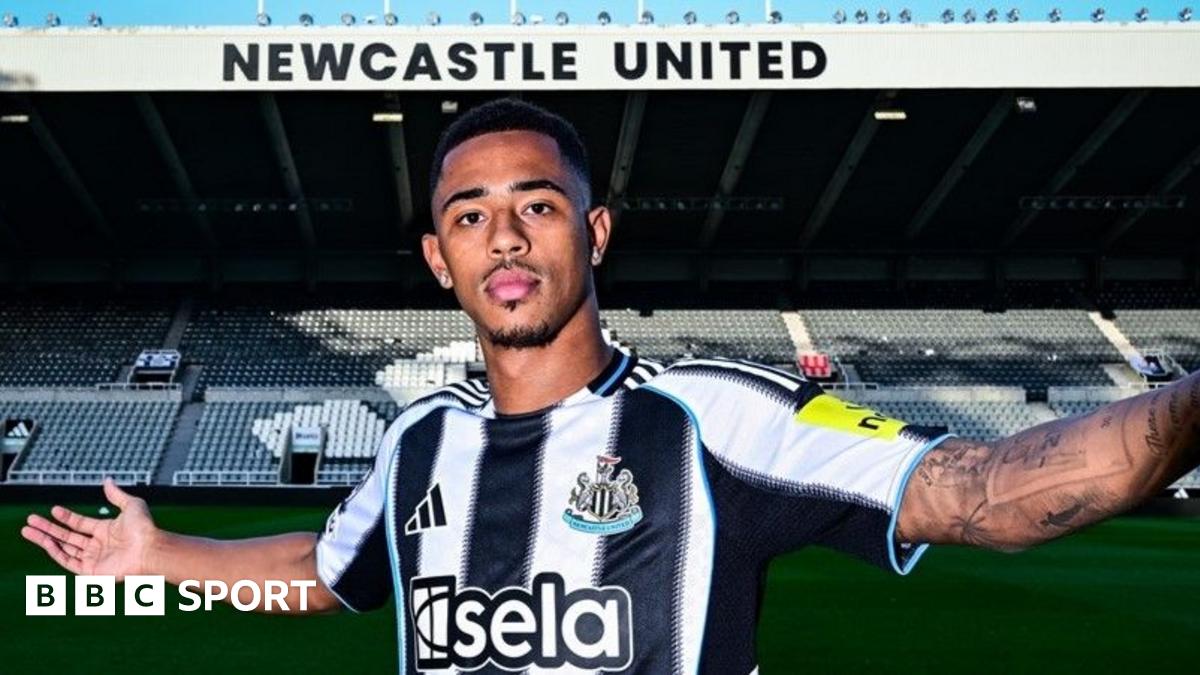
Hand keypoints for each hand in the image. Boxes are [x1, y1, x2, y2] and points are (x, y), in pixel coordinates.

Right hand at [21, 477, 159, 580]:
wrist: (150, 548)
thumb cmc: (144, 528)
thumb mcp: (131, 505)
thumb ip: (117, 495)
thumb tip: (107, 480)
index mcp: (106, 531)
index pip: (80, 524)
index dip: (66, 517)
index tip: (53, 509)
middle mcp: (98, 546)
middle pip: (68, 537)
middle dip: (48, 529)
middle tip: (30, 520)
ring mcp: (94, 559)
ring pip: (64, 549)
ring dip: (45, 540)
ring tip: (28, 530)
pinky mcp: (91, 572)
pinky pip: (68, 561)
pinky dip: (55, 552)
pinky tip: (46, 541)